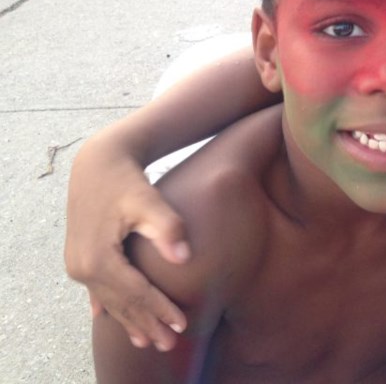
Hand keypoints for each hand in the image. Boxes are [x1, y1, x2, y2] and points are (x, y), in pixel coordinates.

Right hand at [65, 132, 189, 350]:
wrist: (99, 162)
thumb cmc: (128, 181)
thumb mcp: (149, 200)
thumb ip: (167, 227)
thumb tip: (185, 257)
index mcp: (99, 259)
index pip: (137, 293)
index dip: (160, 310)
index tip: (182, 324)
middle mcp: (83, 267)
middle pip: (121, 304)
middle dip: (146, 325)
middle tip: (170, 345)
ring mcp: (78, 264)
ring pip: (109, 301)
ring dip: (128, 321)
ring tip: (147, 340)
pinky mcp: (80, 257)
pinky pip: (96, 290)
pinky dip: (108, 306)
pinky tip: (106, 320)